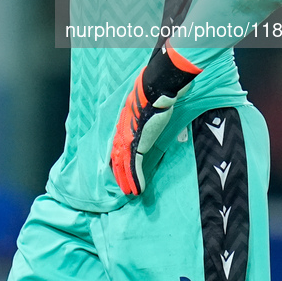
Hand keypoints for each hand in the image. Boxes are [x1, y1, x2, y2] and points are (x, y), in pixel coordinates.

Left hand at [110, 45, 200, 194]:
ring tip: (128, 192)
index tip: (117, 167)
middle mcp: (122, 130)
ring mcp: (127, 137)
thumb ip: (154, 117)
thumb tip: (164, 123)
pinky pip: (133, 165)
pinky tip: (136, 189)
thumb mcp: (152, 107)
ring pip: (123, 164)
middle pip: (116, 156)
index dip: (118, 157)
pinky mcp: (136, 142)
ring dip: (126, 180)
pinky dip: (135, 179)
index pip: (118, 143)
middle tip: (120, 186)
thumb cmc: (156, 93)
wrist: (156, 88)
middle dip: (118, 172)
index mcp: (125, 121)